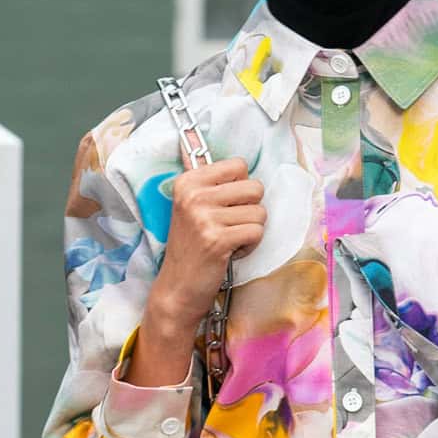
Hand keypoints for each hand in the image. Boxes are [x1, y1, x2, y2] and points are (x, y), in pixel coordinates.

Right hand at [127, 157, 265, 387]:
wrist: (178, 289)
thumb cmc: (191, 248)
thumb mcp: (191, 207)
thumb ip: (210, 182)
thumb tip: (215, 148)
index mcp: (188, 181)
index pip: (239, 164)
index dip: (241, 188)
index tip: (224, 207)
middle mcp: (194, 195)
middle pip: (255, 187)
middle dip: (250, 210)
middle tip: (230, 227)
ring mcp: (204, 217)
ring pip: (260, 212)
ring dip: (250, 231)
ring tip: (229, 241)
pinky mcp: (218, 240)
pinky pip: (257, 232)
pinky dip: (250, 246)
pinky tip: (231, 252)